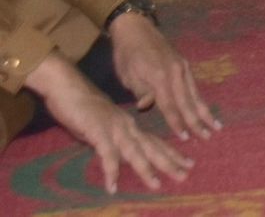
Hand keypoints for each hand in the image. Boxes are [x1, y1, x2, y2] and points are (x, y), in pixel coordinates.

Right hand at [25, 51, 193, 193]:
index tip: (187, 163)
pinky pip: (107, 154)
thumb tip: (121, 151)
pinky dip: (111, 171)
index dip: (171, 152)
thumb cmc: (84, 105)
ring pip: (134, 151)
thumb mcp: (106, 122)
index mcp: (130, 123)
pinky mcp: (98, 131)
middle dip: (169, 162)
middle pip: (151, 146)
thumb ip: (116, 136)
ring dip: (146, 169)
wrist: (67, 87)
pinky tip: (112, 186)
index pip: (155, 140)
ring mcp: (114, 128)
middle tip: (185, 174)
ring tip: (156, 184)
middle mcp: (127, 126)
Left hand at [109, 11, 219, 142]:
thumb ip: (141, 91)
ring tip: (216, 125)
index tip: (185, 137)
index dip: (177, 122)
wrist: (136, 28)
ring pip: (194, 93)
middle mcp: (175, 71)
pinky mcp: (184, 65)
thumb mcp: (127, 75)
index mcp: (159, 75)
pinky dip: (200, 99)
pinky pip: (193, 86)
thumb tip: (147, 106)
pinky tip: (206, 109)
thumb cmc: (127, 55)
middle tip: (207, 136)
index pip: (169, 104)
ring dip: (204, 111)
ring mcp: (182, 67)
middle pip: (187, 101)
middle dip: (197, 120)